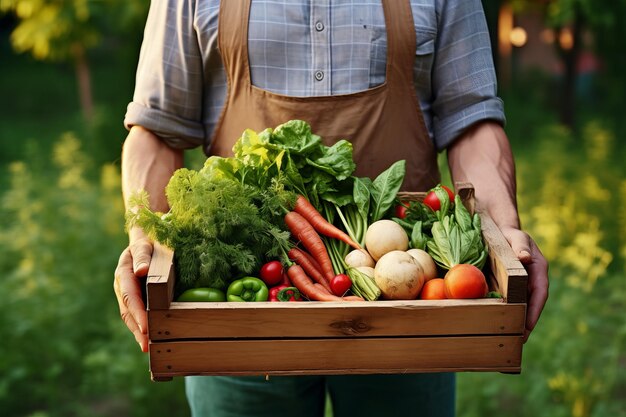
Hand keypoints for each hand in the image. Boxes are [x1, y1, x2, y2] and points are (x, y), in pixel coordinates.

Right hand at [113, 229, 152, 351]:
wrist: (145, 234)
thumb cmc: (149, 238)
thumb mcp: (145, 242)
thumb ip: (142, 255)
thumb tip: (141, 271)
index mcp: (124, 271)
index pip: (131, 296)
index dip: (138, 314)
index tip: (146, 329)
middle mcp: (122, 284)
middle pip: (127, 310)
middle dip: (137, 329)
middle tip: (146, 346)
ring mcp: (125, 291)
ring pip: (128, 314)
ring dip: (136, 331)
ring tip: (146, 348)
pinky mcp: (133, 294)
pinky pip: (134, 312)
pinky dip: (139, 325)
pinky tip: (148, 338)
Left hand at [500, 226, 548, 342]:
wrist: (500, 229)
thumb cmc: (509, 233)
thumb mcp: (516, 236)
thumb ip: (520, 245)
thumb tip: (525, 258)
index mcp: (538, 268)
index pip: (540, 292)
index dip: (535, 310)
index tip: (529, 326)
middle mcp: (532, 279)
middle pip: (532, 304)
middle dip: (527, 322)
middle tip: (519, 340)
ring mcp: (522, 283)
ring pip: (522, 305)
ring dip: (518, 321)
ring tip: (510, 339)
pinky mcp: (511, 285)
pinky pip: (511, 301)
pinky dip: (508, 313)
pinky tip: (498, 324)